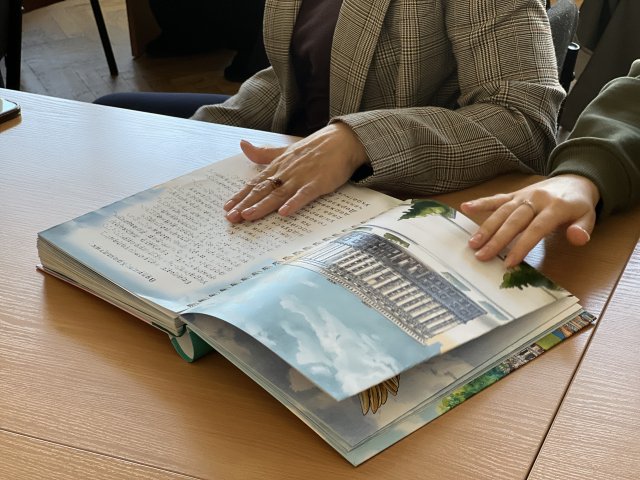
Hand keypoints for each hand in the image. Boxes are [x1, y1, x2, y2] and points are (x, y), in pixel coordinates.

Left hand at [224, 122, 367, 222]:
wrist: (343, 141)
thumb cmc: (315, 148)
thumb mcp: (285, 151)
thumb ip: (263, 153)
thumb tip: (243, 145)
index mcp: (278, 166)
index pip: (255, 183)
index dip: (241, 195)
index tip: (227, 207)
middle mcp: (286, 172)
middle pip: (263, 190)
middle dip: (246, 204)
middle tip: (232, 217)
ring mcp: (301, 178)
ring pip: (278, 194)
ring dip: (263, 205)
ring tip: (248, 216)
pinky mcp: (318, 183)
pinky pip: (304, 195)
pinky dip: (294, 203)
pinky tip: (284, 212)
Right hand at [460, 174, 600, 266]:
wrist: (575, 179)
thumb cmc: (578, 205)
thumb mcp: (589, 217)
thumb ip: (582, 229)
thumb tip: (576, 238)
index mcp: (555, 207)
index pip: (535, 228)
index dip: (522, 245)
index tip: (509, 263)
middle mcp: (536, 199)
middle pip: (514, 221)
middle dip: (497, 239)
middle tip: (482, 255)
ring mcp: (523, 195)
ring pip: (502, 211)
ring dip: (486, 227)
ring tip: (473, 243)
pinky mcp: (515, 194)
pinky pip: (497, 198)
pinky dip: (481, 203)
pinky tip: (466, 207)